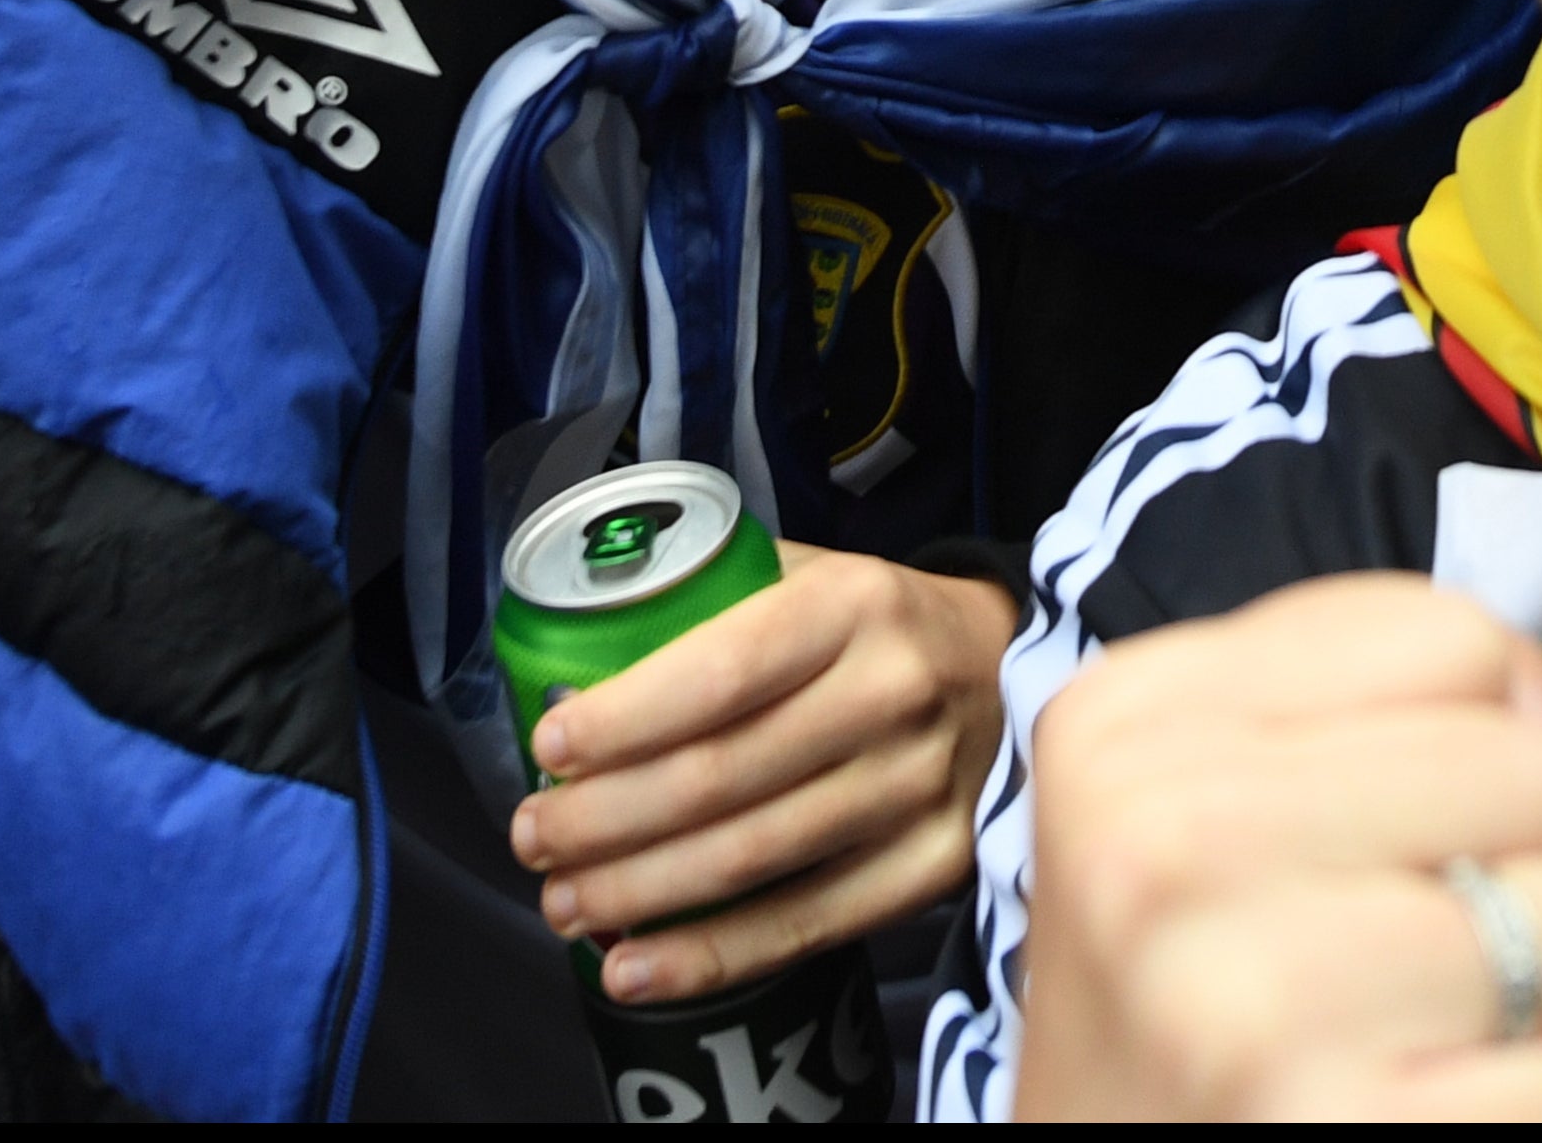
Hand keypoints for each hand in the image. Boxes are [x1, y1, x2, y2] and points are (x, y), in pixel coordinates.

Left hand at [511, 543, 1016, 1002]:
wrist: (1008, 668)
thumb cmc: (873, 623)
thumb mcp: (811, 573)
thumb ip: (716, 601)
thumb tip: (581, 652)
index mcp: (853, 604)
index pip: (721, 671)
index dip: (625, 719)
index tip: (549, 748)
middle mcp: (892, 693)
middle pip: (721, 776)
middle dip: (603, 819)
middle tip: (532, 837)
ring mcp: (919, 788)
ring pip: (751, 857)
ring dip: (637, 892)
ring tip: (562, 902)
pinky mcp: (933, 864)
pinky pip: (805, 923)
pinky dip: (710, 956)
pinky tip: (635, 968)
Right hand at [1006, 575, 1541, 1120]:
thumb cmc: (1189, 1028)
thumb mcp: (1211, 813)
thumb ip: (1402, 708)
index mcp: (1131, 729)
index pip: (1457, 640)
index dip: (1464, 750)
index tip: (1369, 852)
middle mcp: (1168, 852)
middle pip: (1541, 773)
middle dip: (1519, 879)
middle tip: (1397, 983)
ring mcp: (1255, 1009)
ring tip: (1427, 1061)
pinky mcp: (1350, 1141)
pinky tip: (1449, 1129)